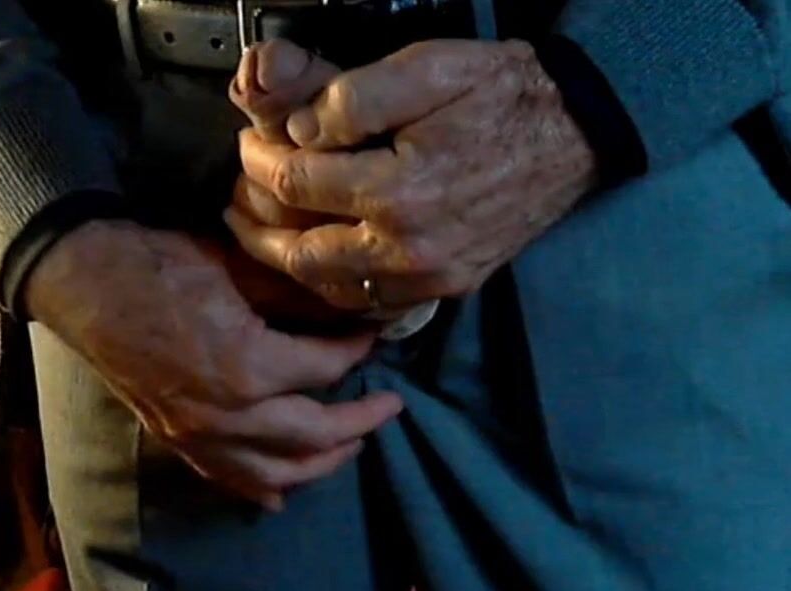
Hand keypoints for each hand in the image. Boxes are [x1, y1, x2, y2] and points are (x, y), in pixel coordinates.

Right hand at [24, 220, 403, 509]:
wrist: (86, 284)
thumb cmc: (160, 265)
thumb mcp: (237, 268)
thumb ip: (295, 297)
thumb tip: (345, 305)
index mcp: (249, 367)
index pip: (326, 370)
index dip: (357, 352)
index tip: (374, 338)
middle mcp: (230, 415)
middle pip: (315, 435)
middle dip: (360, 421)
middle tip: (388, 406)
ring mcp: (201, 436)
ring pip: (277, 473)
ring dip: (321, 464)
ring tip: (350, 445)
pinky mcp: (178, 441)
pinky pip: (229, 478)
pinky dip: (262, 488)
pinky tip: (282, 493)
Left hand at [231, 39, 597, 308]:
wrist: (576, 134)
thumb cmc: (501, 93)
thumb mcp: (428, 69)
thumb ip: (352, 98)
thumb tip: (296, 132)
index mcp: (398, 191)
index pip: (296, 184)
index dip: (260, 163)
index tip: (249, 146)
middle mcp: (409, 248)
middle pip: (302, 254)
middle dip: (257, 229)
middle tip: (233, 205)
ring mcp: (430, 276)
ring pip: (332, 288)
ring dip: (288, 265)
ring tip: (263, 235)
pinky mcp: (448, 286)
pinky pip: (373, 304)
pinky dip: (334, 287)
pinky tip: (319, 262)